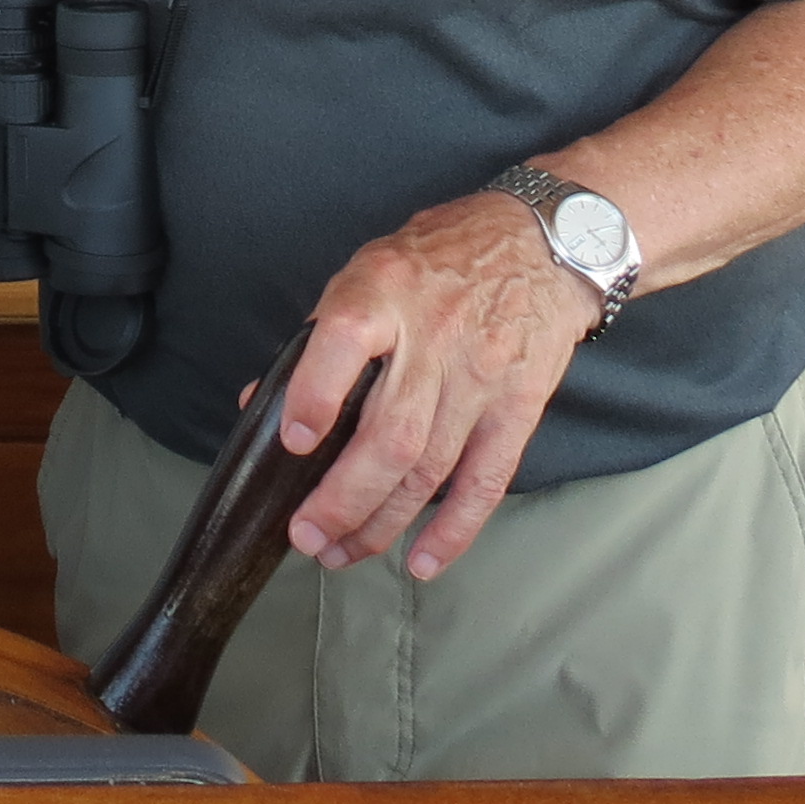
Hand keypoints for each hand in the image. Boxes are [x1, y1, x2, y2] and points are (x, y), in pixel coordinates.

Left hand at [267, 190, 600, 580]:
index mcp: (385, 290)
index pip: (345, 342)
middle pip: (390, 435)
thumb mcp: (369, 269)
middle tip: (306, 535)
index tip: (293, 442)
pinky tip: (422, 560)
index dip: (315, 396)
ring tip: (341, 552)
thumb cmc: (440, 256)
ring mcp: (481, 376)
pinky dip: (454, 529)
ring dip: (381, 523)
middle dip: (342, 498)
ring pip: (428, 469)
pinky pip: (486, 480)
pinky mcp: (518, 406)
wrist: (541, 243)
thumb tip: (263, 406)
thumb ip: (322, 337)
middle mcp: (434, 335)